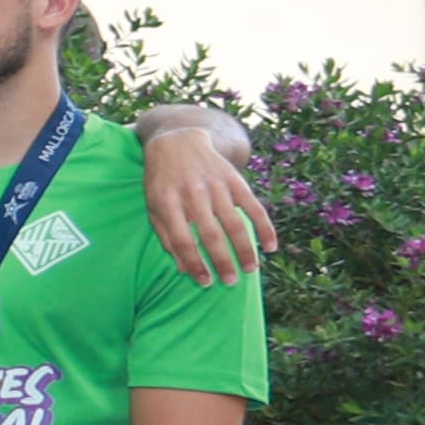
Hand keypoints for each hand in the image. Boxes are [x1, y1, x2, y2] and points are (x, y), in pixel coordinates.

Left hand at [140, 114, 273, 281]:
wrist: (178, 142)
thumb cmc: (162, 181)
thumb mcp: (153, 206)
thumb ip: (166, 236)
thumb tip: (183, 269)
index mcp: (167, 203)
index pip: (182, 241)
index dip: (195, 264)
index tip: (206, 282)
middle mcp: (193, 194)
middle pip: (211, 235)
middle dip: (223, 262)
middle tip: (232, 282)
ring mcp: (216, 186)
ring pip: (235, 224)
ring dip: (245, 250)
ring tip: (251, 270)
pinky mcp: (235, 180)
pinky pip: (254, 207)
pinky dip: (265, 227)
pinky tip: (270, 247)